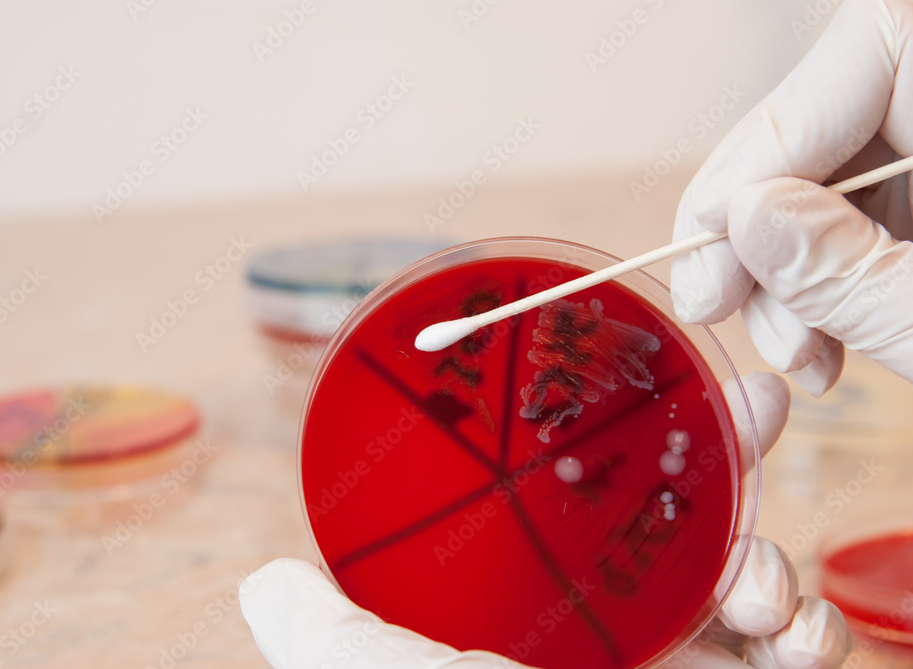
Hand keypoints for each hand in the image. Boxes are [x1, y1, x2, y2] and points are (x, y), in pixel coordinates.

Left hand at [240, 374, 852, 667]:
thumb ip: (322, 633)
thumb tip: (262, 583)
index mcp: (543, 611)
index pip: (598, 502)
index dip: (637, 440)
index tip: (664, 385)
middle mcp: (618, 631)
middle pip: (687, 519)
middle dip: (728, 457)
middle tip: (755, 408)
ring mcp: (687, 664)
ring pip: (754, 576)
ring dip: (768, 556)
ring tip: (753, 580)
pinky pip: (804, 651)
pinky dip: (813, 632)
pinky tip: (790, 628)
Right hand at [672, 0, 912, 395]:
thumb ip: (851, 271)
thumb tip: (745, 222)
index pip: (846, 66)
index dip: (760, 158)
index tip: (713, 256)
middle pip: (818, 126)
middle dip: (759, 231)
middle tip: (722, 310)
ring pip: (825, 178)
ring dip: (784, 272)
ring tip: (797, 355)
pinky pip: (854, 214)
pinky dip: (822, 280)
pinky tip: (820, 340)